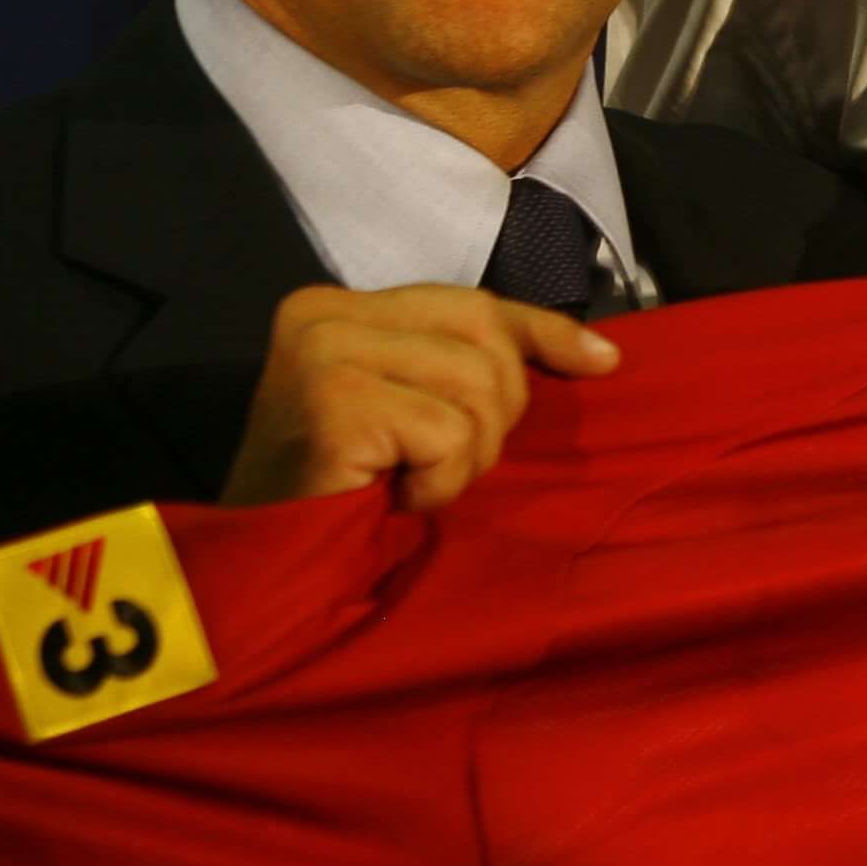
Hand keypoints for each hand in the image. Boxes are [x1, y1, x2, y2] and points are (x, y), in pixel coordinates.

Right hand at [219, 284, 619, 512]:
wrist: (262, 562)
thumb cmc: (342, 491)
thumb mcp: (415, 407)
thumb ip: (480, 365)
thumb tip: (604, 354)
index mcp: (340, 305)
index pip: (475, 302)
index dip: (544, 335)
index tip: (602, 363)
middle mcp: (325, 313)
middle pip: (486, 339)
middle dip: (492, 414)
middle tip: (432, 464)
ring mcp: (325, 353)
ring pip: (478, 387)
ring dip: (461, 457)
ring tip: (405, 481)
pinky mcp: (336, 402)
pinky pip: (449, 434)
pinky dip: (438, 481)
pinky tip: (391, 496)